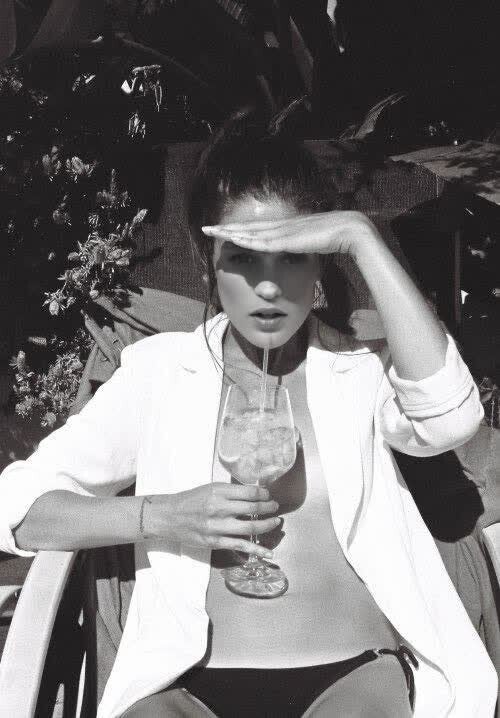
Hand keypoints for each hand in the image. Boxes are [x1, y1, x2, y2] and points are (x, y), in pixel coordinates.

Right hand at [144, 483, 279, 557]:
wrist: (169, 516)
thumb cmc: (191, 500)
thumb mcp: (210, 488)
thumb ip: (230, 492)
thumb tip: (254, 493)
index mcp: (219, 491)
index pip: (249, 492)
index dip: (263, 494)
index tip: (268, 495)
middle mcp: (219, 508)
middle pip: (253, 508)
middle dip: (269, 507)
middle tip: (275, 507)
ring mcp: (217, 526)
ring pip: (250, 527)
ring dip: (267, 525)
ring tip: (275, 522)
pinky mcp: (215, 542)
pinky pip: (240, 545)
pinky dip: (256, 550)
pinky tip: (268, 553)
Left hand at [202, 210, 378, 256]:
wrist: (348, 229)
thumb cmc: (335, 238)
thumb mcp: (312, 245)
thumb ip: (302, 248)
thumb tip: (299, 253)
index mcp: (286, 228)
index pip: (257, 229)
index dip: (239, 230)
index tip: (224, 231)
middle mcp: (281, 227)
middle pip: (248, 228)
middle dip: (226, 229)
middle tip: (207, 229)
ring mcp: (283, 232)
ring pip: (250, 233)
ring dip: (231, 233)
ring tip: (213, 232)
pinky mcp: (288, 240)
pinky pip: (263, 242)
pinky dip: (248, 241)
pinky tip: (235, 240)